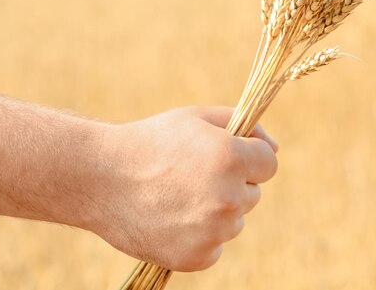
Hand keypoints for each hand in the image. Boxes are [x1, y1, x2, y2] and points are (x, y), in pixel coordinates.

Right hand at [88, 106, 278, 271]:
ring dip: (217, 212)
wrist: (101, 178)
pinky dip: (201, 237)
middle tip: (194, 176)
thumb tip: (274, 147)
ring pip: (234, 221)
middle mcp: (228, 197)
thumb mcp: (199, 118)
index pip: (269, 164)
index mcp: (232, 158)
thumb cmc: (153, 142)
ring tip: (178, 197)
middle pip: (252, 194)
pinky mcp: (197, 257)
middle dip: (233, 184)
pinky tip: (173, 219)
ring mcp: (213, 231)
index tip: (226, 157)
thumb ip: (245, 126)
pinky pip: (215, 246)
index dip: (248, 157)